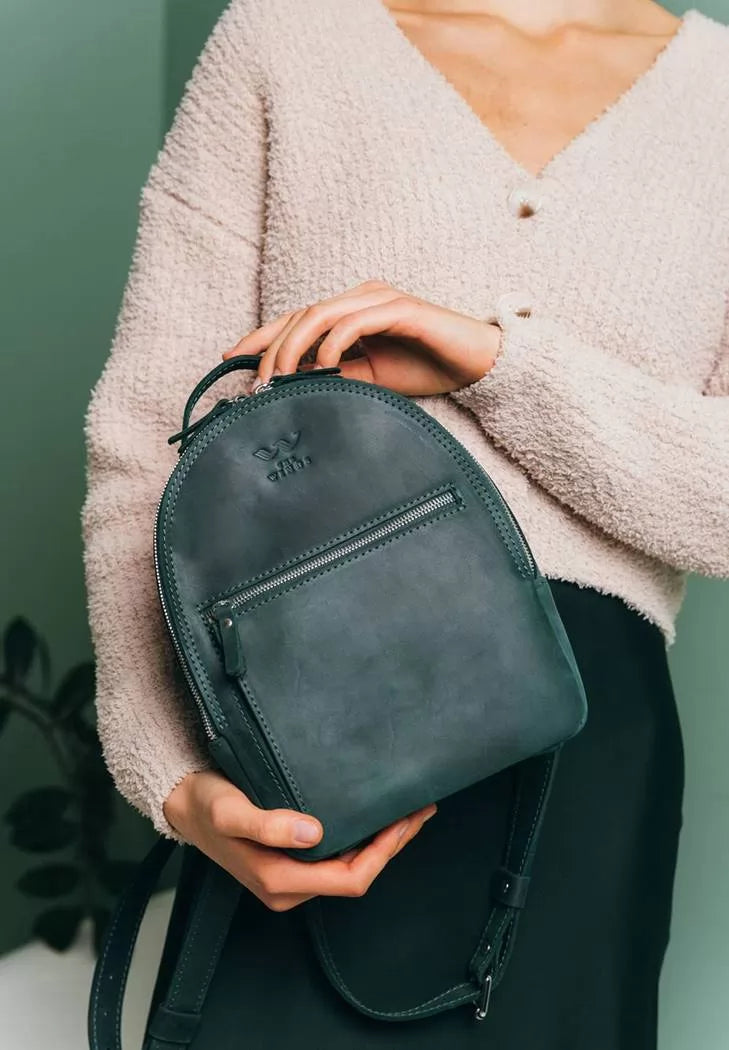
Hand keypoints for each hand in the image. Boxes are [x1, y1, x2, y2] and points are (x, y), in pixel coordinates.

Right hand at [163, 770, 436, 911]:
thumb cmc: (208, 805)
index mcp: (281, 881)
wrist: (184, 804)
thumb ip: (268, 825)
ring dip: (382, 842)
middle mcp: (291, 885)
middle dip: (392, 846)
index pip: (350, 878)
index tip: (404, 821)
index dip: (384, 853)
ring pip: (351, 866)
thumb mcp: (232, 812)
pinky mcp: (292, 860)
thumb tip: (313, 833)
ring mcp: (293, 875)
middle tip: (421, 810)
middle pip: (357, 875)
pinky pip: (339, 856)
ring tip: (407, 811)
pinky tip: (376, 817)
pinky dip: (364, 838)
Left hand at [222, 279, 501, 395]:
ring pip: (319, 315)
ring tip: (281, 377)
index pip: (296, 319)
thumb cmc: (427, 369)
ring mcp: (379, 299)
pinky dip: (332, 345)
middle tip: (257, 382)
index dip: (262, 336)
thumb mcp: (369, 381)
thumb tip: (294, 387)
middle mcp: (360, 298)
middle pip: (300, 315)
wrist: (477, 364)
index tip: (232, 358)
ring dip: (294, 347)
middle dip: (271, 348)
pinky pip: (353, 322)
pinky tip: (323, 368)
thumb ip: (335, 378)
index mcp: (351, 312)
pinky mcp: (399, 308)